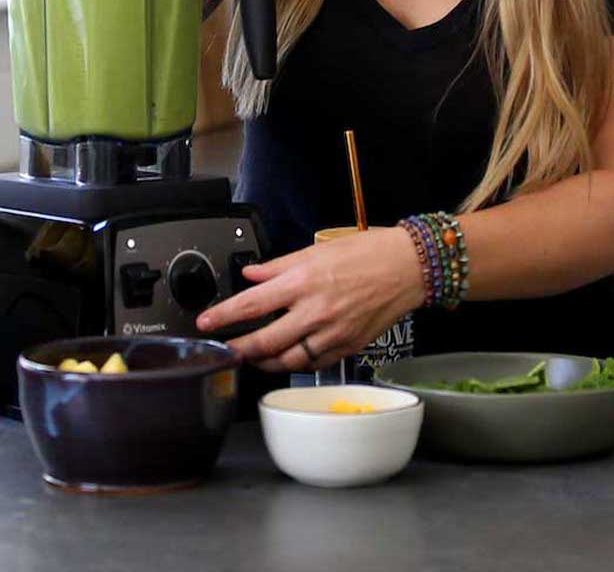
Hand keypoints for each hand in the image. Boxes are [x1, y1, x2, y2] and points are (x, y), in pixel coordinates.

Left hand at [197, 227, 424, 373]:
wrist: (407, 268)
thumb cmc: (367, 253)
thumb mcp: (317, 250)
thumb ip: (279, 266)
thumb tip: (252, 274)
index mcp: (304, 281)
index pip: (253, 303)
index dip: (224, 316)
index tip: (206, 322)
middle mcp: (315, 310)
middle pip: (264, 339)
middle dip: (238, 347)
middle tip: (224, 349)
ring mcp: (331, 332)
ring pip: (287, 359)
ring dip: (263, 361)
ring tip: (250, 356)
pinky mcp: (346, 347)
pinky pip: (312, 363)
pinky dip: (293, 364)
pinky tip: (284, 359)